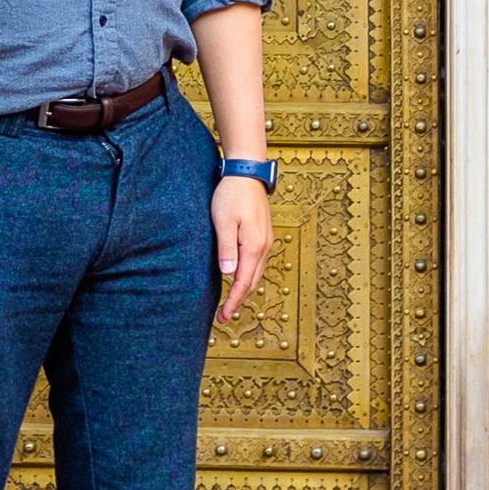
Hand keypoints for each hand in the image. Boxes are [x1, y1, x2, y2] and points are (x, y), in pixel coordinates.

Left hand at [212, 177, 272, 322]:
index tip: (223, 317)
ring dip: (243, 290)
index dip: (233, 302)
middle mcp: (263, 247)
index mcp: (253, 246)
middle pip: (251, 283)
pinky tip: (238, 279)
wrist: (248, 173)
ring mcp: (265, 242)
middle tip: (223, 317)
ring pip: (256, 274)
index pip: (243, 282)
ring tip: (229, 303)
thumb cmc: (232, 194)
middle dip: (238, 301)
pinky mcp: (262, 236)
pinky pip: (257, 264)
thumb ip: (226, 248)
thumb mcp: (223, 220)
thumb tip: (228, 274)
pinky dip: (248, 277)